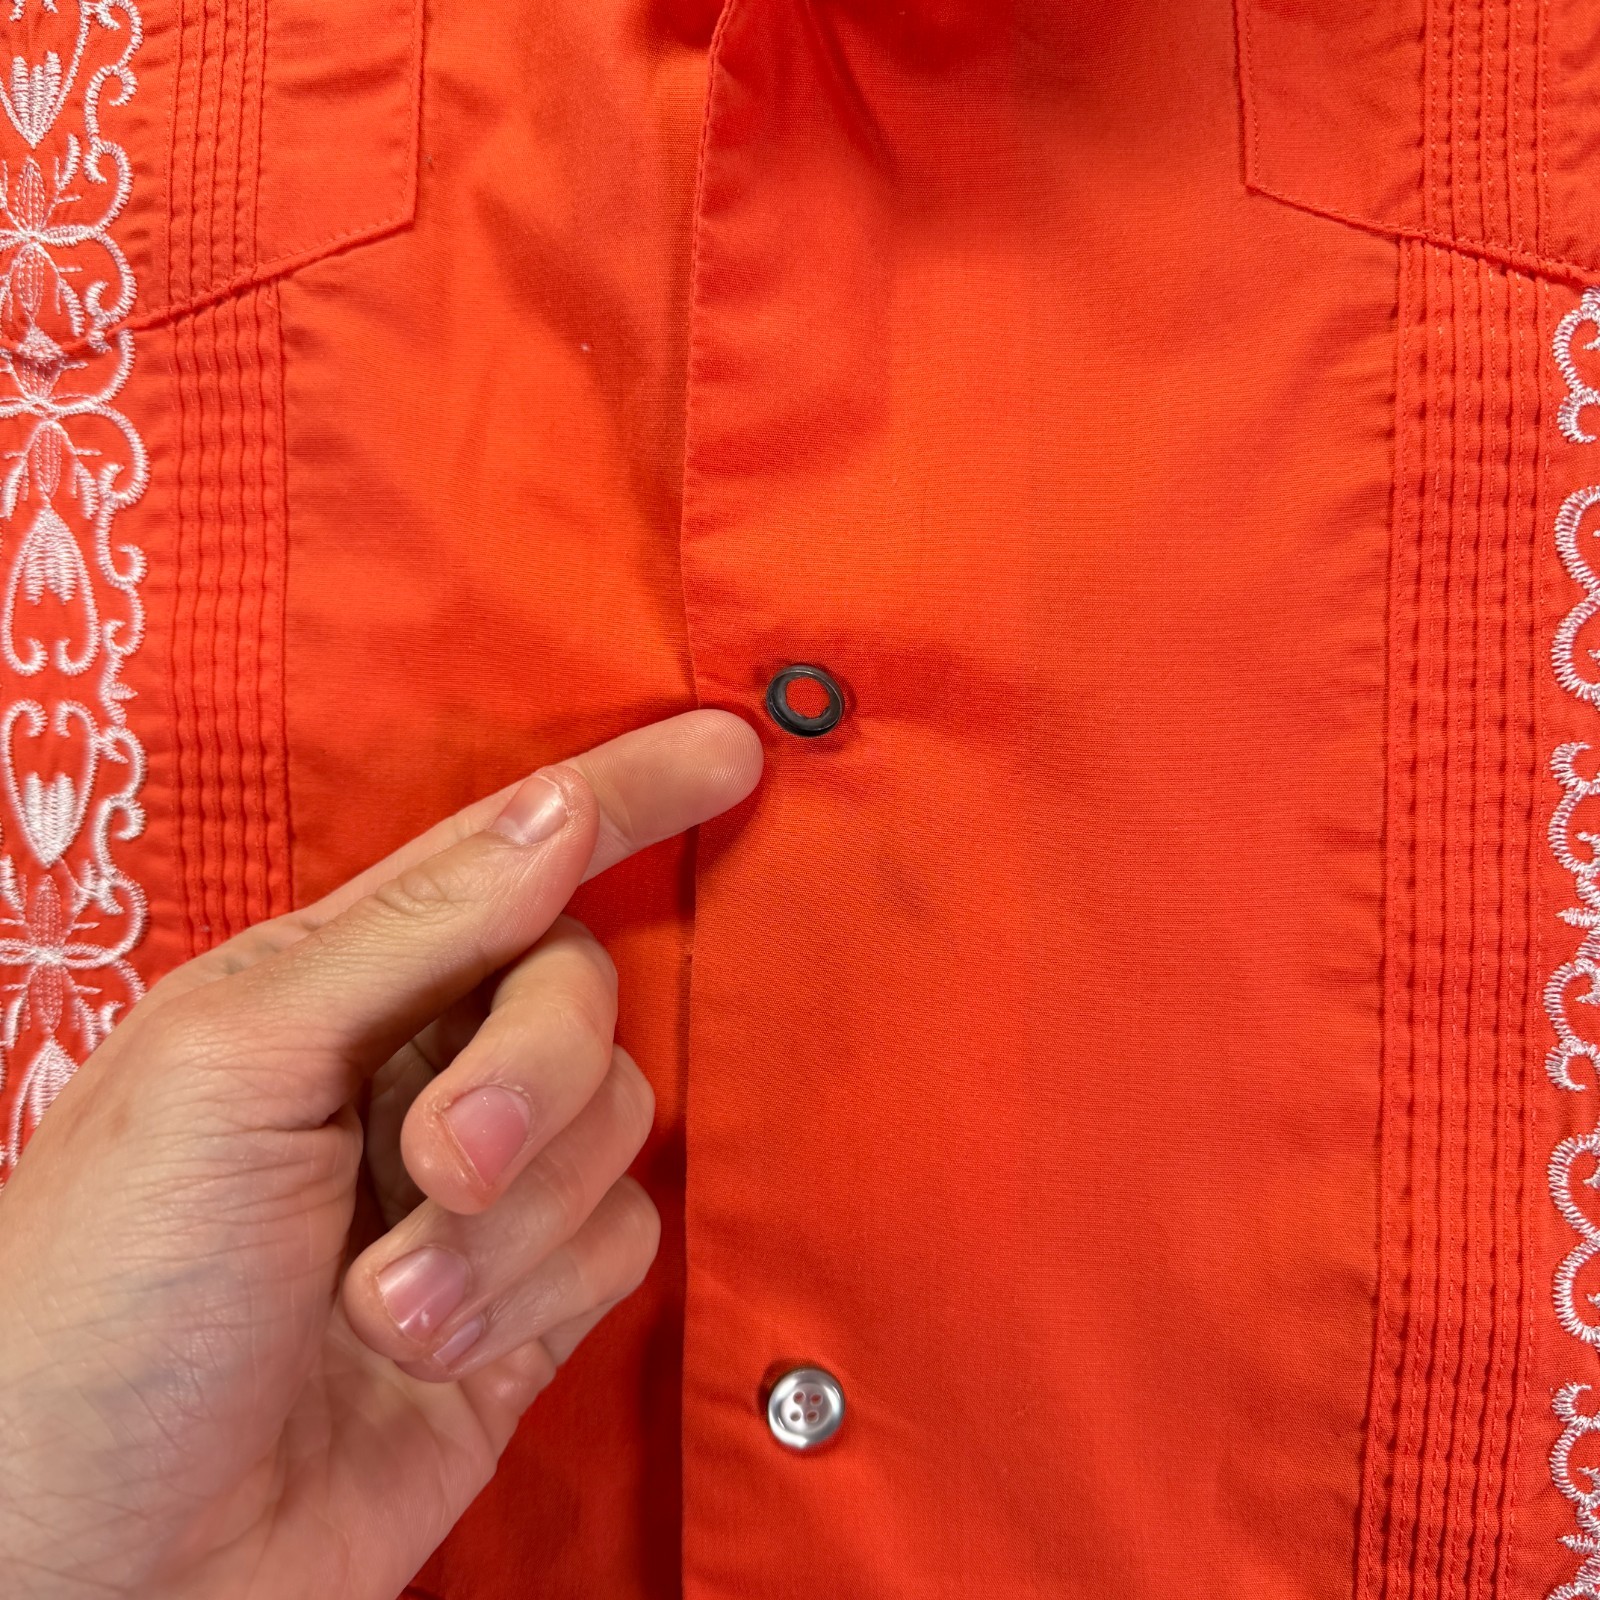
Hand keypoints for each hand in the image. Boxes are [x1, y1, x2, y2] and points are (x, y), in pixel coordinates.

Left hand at [0, 709, 762, 1599]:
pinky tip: (432, 1348)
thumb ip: (418, 932)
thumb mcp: (236, 1069)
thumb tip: (560, 812)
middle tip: (442, 1160)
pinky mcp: (528, 1301)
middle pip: (578, 996)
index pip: (511, 857)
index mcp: (335, 986)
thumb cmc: (104, 1299)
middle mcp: (418, 1071)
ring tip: (386, 1302)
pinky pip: (623, 1240)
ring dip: (511, 1223)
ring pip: (614, 1124)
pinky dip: (538, 1291)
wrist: (99, 1565)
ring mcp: (481, 1193)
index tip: (727, 751)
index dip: (624, 798)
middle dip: (529, 1077)